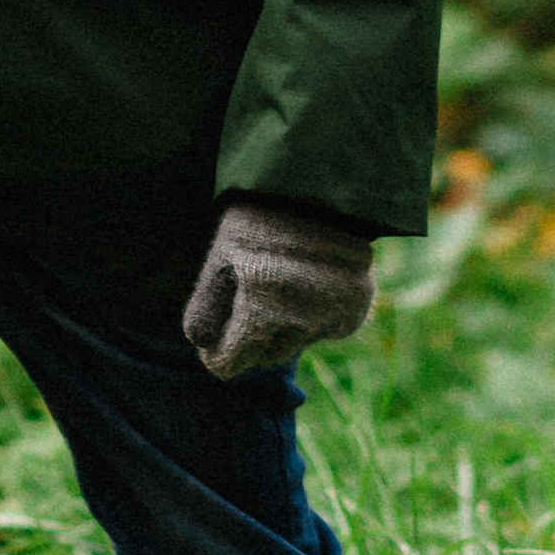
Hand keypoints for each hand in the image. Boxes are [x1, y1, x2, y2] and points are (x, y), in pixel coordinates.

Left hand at [184, 199, 374, 380]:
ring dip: (279, 329)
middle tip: (245, 298)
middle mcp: (300, 323)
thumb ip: (205, 305)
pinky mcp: (354, 312)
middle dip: (248, 338)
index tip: (212, 340)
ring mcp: (331, 320)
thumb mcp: (221, 256)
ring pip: (292, 344)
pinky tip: (304, 284)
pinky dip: (310, 318)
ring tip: (275, 284)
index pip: (228, 364)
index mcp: (261, 311)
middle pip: (261, 357)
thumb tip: (200, 344)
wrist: (322, 191)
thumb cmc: (261, 222)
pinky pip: (322, 332)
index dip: (215, 353)